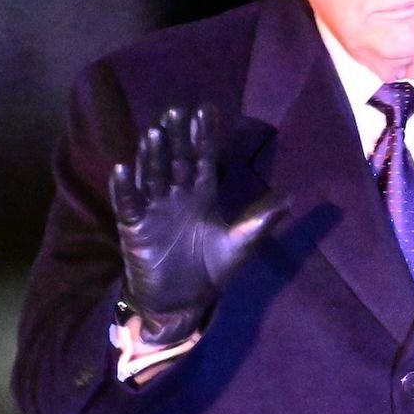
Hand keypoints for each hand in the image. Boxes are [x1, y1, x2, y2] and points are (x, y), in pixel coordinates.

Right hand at [108, 105, 285, 343]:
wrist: (182, 304)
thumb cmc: (210, 271)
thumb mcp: (239, 245)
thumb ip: (260, 221)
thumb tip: (291, 198)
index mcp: (202, 194)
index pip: (202, 158)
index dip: (203, 136)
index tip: (206, 110)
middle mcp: (176, 195)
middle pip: (175, 160)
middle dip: (176, 138)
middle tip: (175, 112)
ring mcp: (153, 209)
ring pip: (152, 176)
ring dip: (152, 157)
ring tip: (154, 134)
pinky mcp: (134, 227)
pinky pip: (127, 204)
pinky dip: (124, 188)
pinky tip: (122, 169)